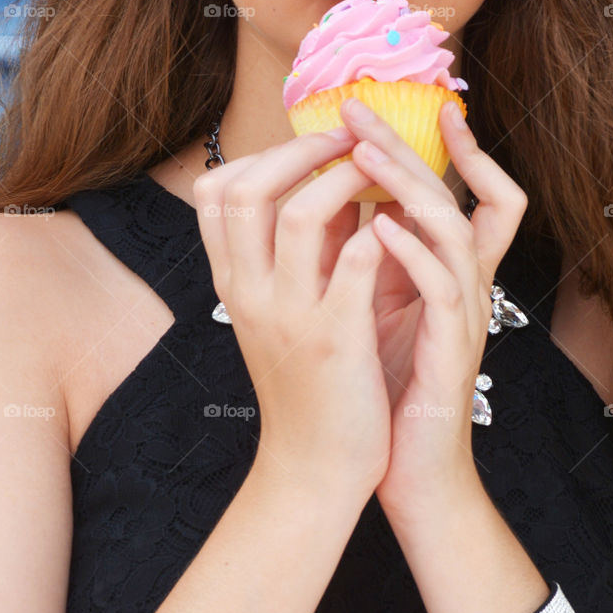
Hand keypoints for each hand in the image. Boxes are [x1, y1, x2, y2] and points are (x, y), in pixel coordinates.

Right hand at [192, 127, 391, 498]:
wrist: (315, 469)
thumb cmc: (306, 380)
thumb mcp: (282, 310)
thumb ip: (299, 249)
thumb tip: (331, 178)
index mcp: (233, 282)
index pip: (215, 191)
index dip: (264, 154)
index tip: (312, 147)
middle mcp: (249, 293)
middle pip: (249, 188)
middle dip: (303, 150)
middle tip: (349, 144)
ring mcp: (289, 316)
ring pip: (300, 214)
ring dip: (344, 181)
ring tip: (377, 178)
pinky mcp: (337, 341)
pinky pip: (355, 265)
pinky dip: (378, 234)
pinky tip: (397, 229)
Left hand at [338, 96, 528, 523]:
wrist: (405, 474)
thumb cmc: (387, 387)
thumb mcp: (375, 308)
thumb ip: (370, 257)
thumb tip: (335, 201)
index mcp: (448, 274)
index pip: (473, 194)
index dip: (455, 150)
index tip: (408, 110)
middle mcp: (464, 285)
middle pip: (452, 196)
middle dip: (408, 148)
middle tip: (359, 109)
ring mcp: (463, 317)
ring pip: (453, 232)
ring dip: (408, 188)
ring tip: (366, 155)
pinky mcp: (452, 352)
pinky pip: (445, 290)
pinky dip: (413, 254)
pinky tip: (377, 228)